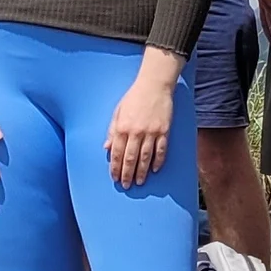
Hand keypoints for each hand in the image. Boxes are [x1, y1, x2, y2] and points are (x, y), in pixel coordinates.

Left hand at [106, 50, 179, 188]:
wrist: (154, 85)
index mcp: (122, 127)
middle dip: (127, 174)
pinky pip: (161, 150)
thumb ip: (112, 130)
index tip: (115, 178)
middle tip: (126, 185)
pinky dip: (158, 161)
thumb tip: (107, 147)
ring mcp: (151, 132)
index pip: (117, 153)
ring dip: (141, 172)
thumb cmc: (134, 97)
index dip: (116, 167)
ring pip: (145, 157)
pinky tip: (155, 170)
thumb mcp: (118, 111)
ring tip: (139, 182)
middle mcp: (136, 132)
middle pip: (131, 158)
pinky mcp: (164, 131)